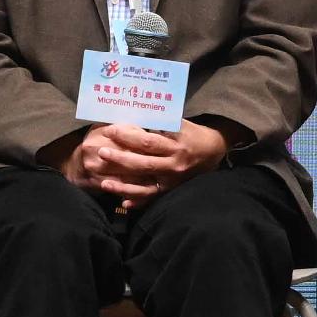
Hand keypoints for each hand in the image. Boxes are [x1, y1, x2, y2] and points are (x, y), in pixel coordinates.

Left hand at [63, 119, 223, 205]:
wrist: (215, 151)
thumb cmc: (194, 133)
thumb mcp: (180, 122)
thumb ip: (159, 120)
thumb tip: (134, 113)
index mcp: (176, 144)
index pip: (148, 141)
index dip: (128, 136)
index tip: (110, 130)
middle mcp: (174, 163)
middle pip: (143, 162)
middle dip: (120, 158)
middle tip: (101, 153)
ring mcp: (172, 179)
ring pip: (146, 184)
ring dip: (124, 185)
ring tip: (104, 182)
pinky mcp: (172, 190)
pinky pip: (153, 197)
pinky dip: (139, 201)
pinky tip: (124, 202)